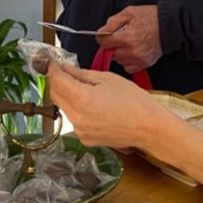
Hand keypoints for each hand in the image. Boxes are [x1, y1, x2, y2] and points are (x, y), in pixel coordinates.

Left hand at [47, 62, 167, 149]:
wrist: (148, 128)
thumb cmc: (134, 101)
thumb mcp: (107, 79)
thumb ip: (81, 74)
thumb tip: (65, 69)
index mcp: (81, 99)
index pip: (57, 80)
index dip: (53, 69)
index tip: (54, 63)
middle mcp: (76, 117)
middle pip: (55, 95)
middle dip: (58, 82)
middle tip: (65, 72)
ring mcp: (80, 131)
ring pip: (64, 108)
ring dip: (67, 96)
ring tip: (82, 89)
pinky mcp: (85, 139)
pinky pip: (74, 120)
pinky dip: (77, 111)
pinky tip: (92, 106)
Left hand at [96, 5, 161, 73]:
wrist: (170, 26)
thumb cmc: (151, 17)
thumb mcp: (129, 12)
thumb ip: (113, 22)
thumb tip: (102, 32)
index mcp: (126, 37)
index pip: (103, 42)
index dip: (102, 37)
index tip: (106, 35)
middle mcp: (132, 51)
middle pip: (110, 53)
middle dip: (112, 45)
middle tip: (120, 37)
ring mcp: (138, 59)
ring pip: (119, 61)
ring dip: (120, 53)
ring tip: (129, 43)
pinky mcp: (144, 64)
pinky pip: (128, 68)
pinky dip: (128, 61)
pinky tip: (133, 52)